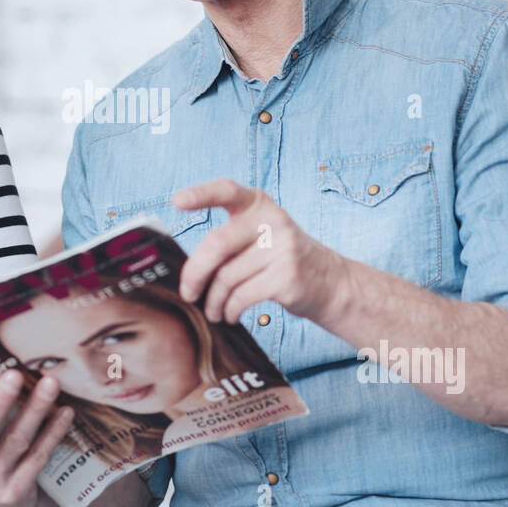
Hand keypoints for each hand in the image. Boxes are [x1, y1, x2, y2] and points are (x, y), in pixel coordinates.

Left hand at [173, 179, 348, 328]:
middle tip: (188, 294)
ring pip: (227, 277)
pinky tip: (229, 315)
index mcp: (259, 204)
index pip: (227, 191)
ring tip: (213, 311)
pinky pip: (241, 296)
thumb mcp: (261, 235)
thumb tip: (186, 270)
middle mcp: (272, 220)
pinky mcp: (287, 277)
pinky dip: (229, 310)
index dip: (200, 195)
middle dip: (194, 274)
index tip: (177, 201)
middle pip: (216, 245)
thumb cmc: (281, 259)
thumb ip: (229, 239)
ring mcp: (283, 248)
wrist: (331, 282)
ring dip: (213, 301)